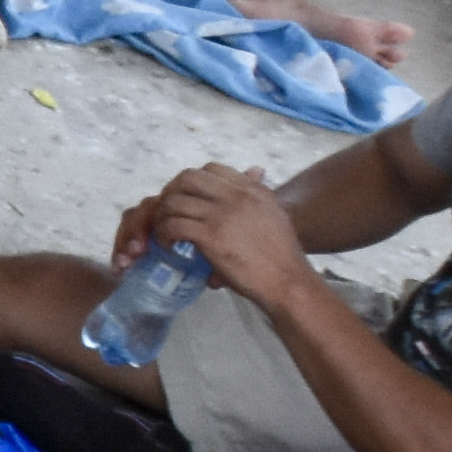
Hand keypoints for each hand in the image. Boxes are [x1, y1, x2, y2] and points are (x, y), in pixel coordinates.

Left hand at [136, 161, 307, 289]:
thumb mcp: (274, 214)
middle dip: (170, 192)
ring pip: (174, 201)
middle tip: (167, 212)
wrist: (289, 281)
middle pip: (187, 178)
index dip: (192, 183)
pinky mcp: (211, 235)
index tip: (186, 200)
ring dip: (162, 216)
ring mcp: (223, 214)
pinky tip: (167, 245)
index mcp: (252, 189)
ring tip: (164, 232)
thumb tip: (256, 171)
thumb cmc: (282, 256)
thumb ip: (258, 195)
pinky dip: (164, 234)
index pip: (211, 169)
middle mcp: (237, 196)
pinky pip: (173, 225)